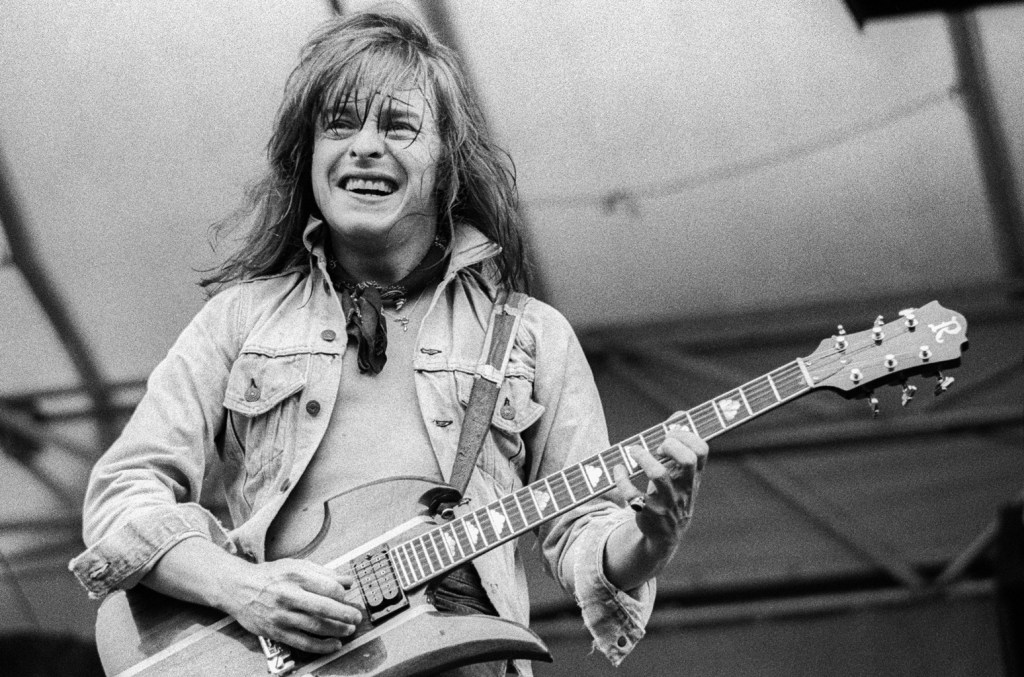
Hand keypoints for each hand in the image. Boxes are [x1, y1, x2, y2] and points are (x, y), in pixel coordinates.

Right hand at [221, 558, 361, 653]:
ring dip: (337, 631)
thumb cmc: (270, 576)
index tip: (348, 597)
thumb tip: (348, 581)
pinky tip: (333, 645)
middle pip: (324, 608)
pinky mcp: (276, 631)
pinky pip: (303, 642)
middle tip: (356, 617)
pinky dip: (321, 646)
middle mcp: (288, 596)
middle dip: (345, 615)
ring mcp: (281, 615)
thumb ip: (324, 573)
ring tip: (349, 630)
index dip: (343, 595)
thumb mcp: (297, 565)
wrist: (238, 587)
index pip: (329, 587)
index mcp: (296, 576)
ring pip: (316, 627)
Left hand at [613, 422, 708, 559]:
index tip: (671, 434)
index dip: (686, 436)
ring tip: (633, 451)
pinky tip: (618, 469)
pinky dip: (621, 479)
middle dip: (670, 445)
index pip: (701, 450)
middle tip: (657, 446)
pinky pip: (632, 494)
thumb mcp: (680, 473)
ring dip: (643, 458)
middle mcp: (683, 488)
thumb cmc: (671, 493)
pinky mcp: (647, 512)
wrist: (665, 536)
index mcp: (693, 476)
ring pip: (658, 476)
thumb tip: (680, 414)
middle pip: (686, 460)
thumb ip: (680, 445)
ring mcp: (666, 502)